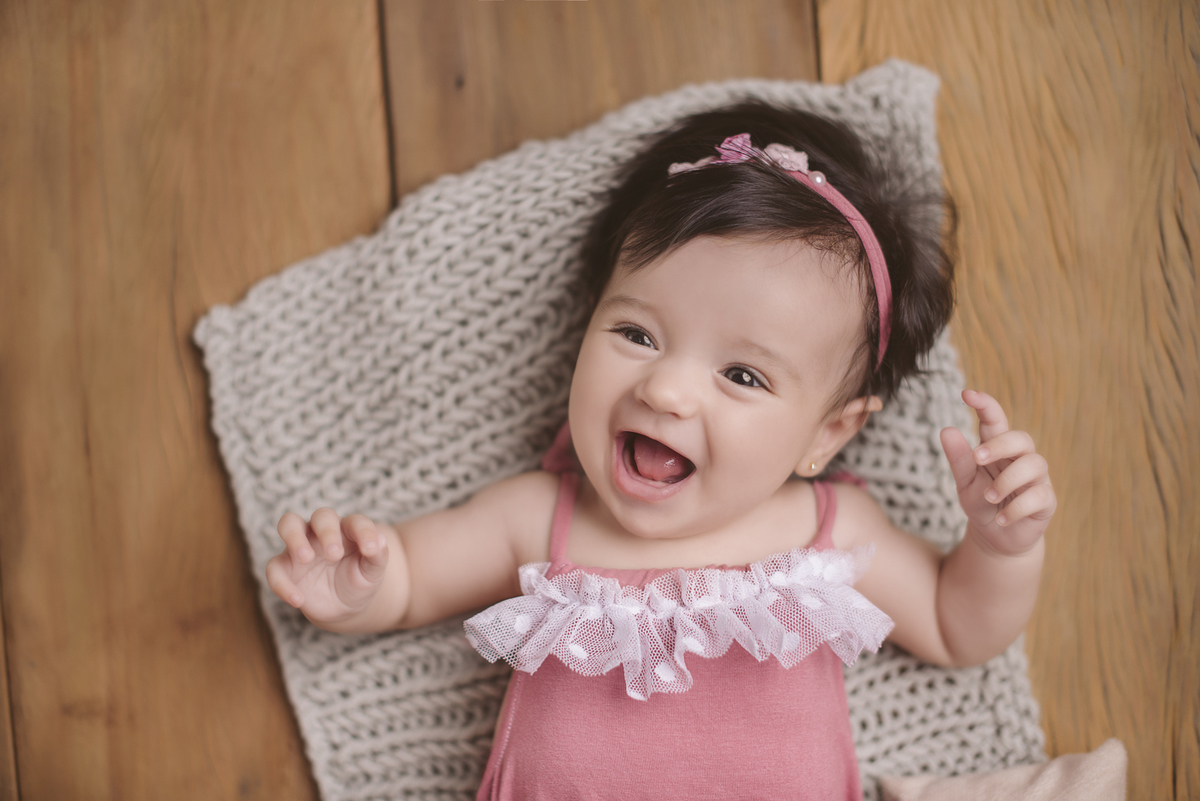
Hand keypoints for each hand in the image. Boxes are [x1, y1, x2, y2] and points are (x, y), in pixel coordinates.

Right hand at [265, 508, 389, 624]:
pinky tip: (298, 600)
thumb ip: (378, 555)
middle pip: (321, 516)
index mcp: (349, 530)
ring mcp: (301, 546)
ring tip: (306, 558)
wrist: (344, 606)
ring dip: (295, 537)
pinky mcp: (285, 567)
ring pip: (289, 524)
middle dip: (328, 532)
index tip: (370, 550)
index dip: (364, 531)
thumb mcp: (373, 571)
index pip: (356, 522)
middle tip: (334, 555)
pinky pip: (274, 568)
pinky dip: (282, 583)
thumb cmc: (360, 580)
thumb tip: (380, 540)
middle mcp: (323, 532)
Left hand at [940, 390, 1056, 555]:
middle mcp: (1020, 459)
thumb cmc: (981, 503)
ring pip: (1034, 464)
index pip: (996, 421)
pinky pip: (1040, 496)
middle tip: (977, 458)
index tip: (967, 394)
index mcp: (998, 449)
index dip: (986, 405)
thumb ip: (958, 459)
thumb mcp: (965, 483)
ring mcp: (1037, 479)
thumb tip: (947, 430)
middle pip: (1021, 438)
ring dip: (1007, 481)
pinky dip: (1016, 508)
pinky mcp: (1046, 501)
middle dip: (1000, 445)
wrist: (995, 537)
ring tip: (988, 497)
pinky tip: (1001, 518)